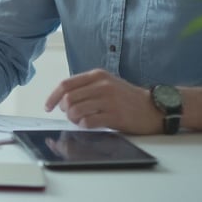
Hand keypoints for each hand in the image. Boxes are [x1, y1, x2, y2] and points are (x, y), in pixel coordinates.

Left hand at [44, 69, 159, 133]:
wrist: (153, 108)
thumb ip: (86, 87)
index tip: (48, 107)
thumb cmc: (127, 98)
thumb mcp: (106, 84)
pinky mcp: (115, 116)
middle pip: (68, 99)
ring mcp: (109, 100)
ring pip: (76, 111)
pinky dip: (84, 126)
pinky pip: (89, 122)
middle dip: (65, 110)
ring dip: (74, 119)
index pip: (65, 84)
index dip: (53, 97)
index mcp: (97, 75)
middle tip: (70, 116)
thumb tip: (62, 99)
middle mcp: (102, 85)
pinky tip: (90, 125)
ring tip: (81, 121)